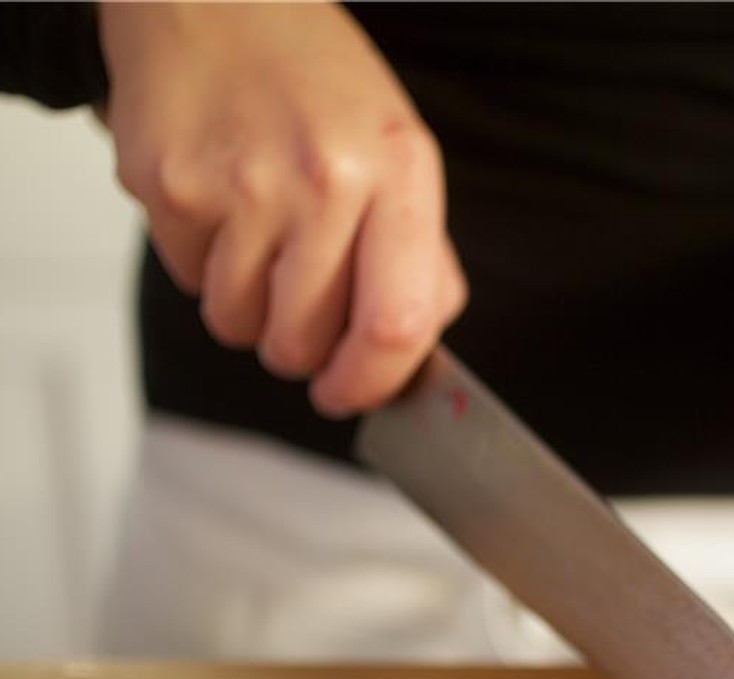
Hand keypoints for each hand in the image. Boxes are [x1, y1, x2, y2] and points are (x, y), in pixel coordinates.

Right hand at [98, 2, 467, 415]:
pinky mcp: (169, 184)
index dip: (372, 383)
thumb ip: (421, 259)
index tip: (350, 395)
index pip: (396, 324)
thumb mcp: (400, 154)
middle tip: (299, 311)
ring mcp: (241, 182)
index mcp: (398, 172)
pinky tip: (220, 207)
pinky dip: (203, 265)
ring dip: (248, 309)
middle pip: (306, 341)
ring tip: (260, 239)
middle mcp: (324, 178)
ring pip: (240, 326)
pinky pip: (188, 282)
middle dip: (301, 350)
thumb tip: (413, 357)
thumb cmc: (314, 84)